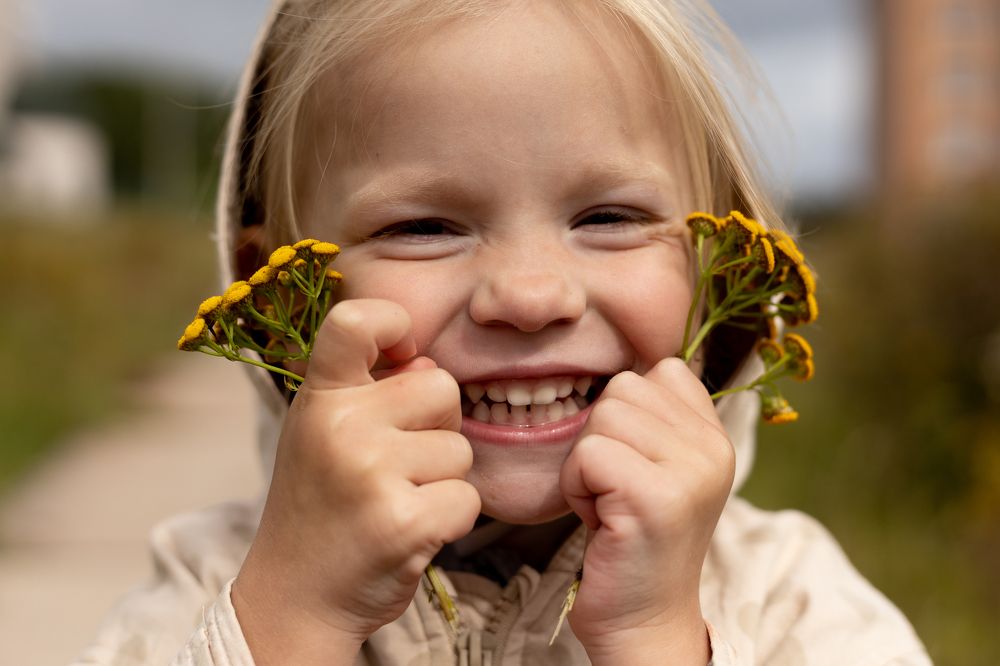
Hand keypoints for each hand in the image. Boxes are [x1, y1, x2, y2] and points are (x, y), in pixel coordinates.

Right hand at [232, 299, 480, 663]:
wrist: (296, 596)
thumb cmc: (323, 505)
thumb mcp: (326, 431)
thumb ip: (372, 389)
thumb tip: (427, 359)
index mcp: (320, 397)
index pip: (355, 320)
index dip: (394, 322)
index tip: (402, 350)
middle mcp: (340, 426)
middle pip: (441, 386)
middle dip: (437, 425)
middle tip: (396, 465)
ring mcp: (370, 472)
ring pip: (461, 449)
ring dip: (443, 480)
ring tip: (396, 502)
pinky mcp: (403, 521)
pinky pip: (468, 498)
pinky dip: (451, 519)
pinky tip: (411, 532)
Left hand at [560, 358, 734, 664]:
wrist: (643, 619)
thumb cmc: (634, 539)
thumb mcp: (661, 467)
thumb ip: (657, 417)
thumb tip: (628, 368)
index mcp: (716, 436)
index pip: (659, 370)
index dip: (626, 414)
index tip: (635, 465)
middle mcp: (713, 448)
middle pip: (622, 389)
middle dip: (600, 439)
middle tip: (617, 491)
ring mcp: (689, 472)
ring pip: (602, 417)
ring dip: (587, 465)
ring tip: (611, 505)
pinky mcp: (655, 497)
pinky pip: (587, 454)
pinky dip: (577, 488)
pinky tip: (601, 521)